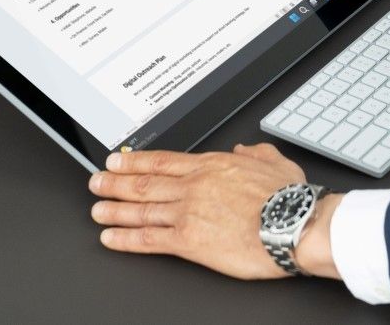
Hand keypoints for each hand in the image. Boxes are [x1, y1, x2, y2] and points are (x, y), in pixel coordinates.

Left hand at [90, 142, 341, 280]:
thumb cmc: (289, 198)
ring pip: (141, 209)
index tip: (116, 160)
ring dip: (114, 209)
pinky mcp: (189, 241)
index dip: (134, 161)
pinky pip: (149, 239)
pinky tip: (112, 238)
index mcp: (212, 166)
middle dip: (115, 183)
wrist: (294, 225)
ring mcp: (188, 213)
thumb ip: (255, 152)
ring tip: (97, 210)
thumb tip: (244, 148)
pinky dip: (126, 238)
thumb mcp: (275, 161)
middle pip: (144, 183)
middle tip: (96, 182)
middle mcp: (194, 187)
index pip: (162, 161)